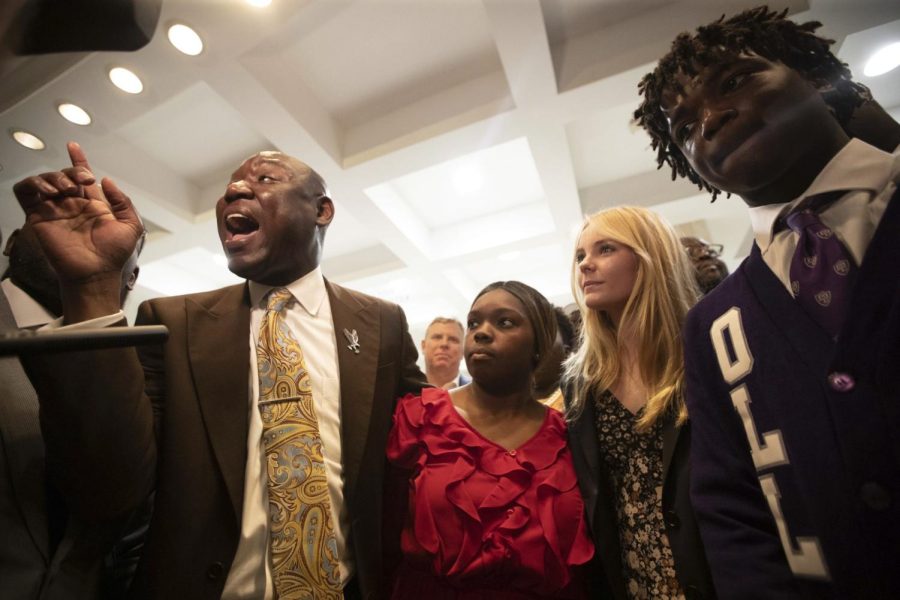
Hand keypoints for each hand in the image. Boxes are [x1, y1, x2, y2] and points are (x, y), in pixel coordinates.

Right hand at [13, 142, 143, 318]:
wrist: (95, 272)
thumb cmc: (112, 254)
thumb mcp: (130, 225)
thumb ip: (122, 201)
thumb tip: (107, 181)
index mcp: (91, 204)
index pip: (81, 177)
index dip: (78, 160)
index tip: (74, 146)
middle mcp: (71, 205)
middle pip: (63, 175)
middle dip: (73, 170)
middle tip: (83, 181)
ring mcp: (54, 210)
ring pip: (43, 180)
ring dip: (53, 177)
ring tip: (66, 188)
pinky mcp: (38, 217)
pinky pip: (25, 193)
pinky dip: (32, 184)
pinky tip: (48, 190)